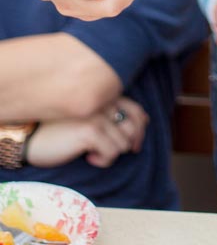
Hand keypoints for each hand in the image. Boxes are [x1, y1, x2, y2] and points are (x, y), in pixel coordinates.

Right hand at [26, 96, 148, 168]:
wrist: (31, 138)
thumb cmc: (61, 129)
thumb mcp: (89, 117)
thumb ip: (113, 113)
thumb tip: (145, 121)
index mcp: (105, 96)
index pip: (137, 111)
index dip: (140, 130)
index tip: (134, 145)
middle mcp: (104, 101)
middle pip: (134, 128)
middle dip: (126, 145)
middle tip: (109, 152)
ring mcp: (98, 115)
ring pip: (123, 143)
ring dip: (110, 154)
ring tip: (92, 153)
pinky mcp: (90, 130)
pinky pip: (112, 153)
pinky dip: (102, 161)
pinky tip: (88, 158)